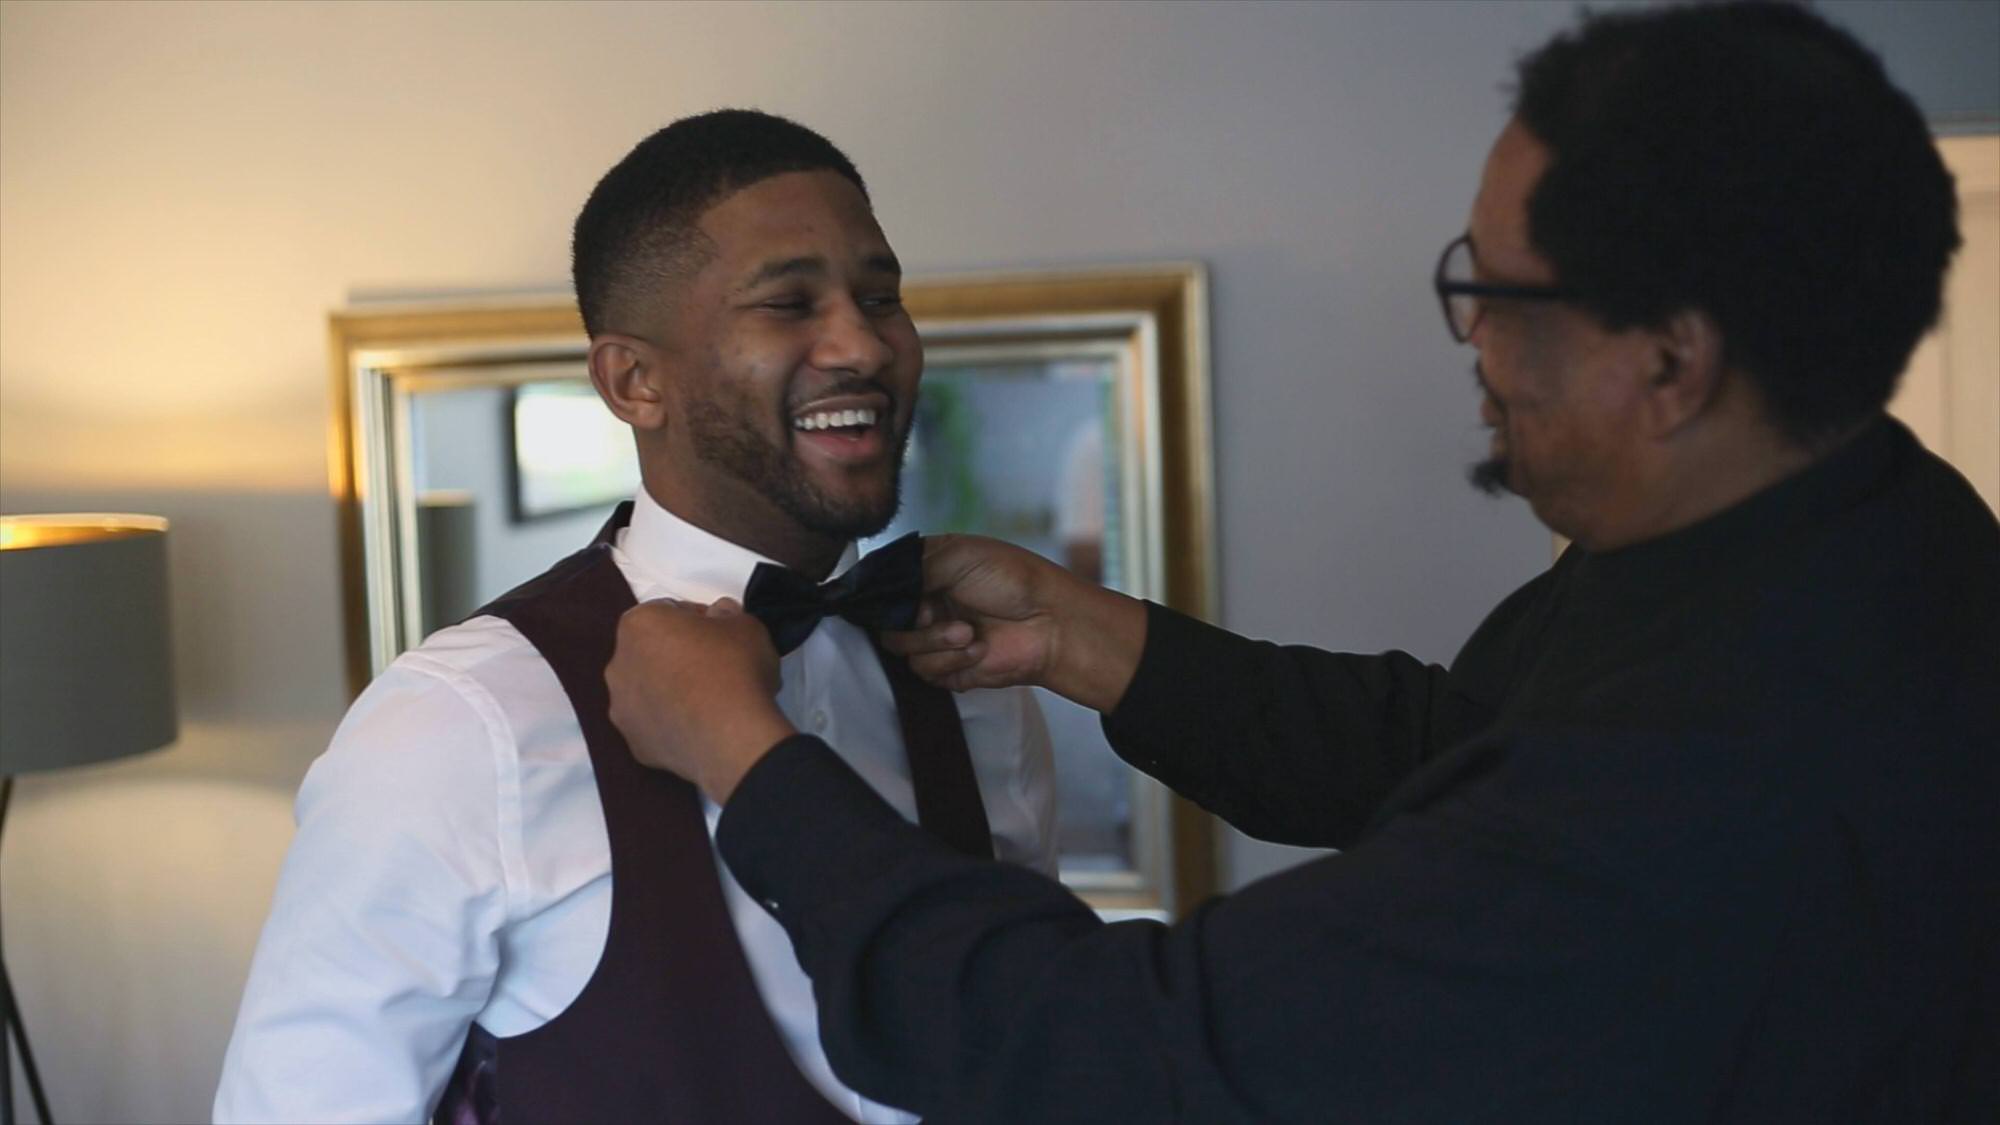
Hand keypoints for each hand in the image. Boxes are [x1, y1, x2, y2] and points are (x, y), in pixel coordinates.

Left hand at [606, 597, 797, 803]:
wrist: (733, 735)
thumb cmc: (734, 670)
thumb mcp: (745, 623)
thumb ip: (725, 614)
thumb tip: (720, 616)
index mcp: (639, 625)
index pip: (666, 611)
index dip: (695, 618)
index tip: (716, 631)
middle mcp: (619, 664)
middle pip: (650, 651)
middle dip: (676, 655)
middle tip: (713, 665)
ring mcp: (622, 708)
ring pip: (647, 691)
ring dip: (669, 690)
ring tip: (707, 700)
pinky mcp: (635, 742)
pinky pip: (653, 725)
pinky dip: (671, 723)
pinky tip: (699, 725)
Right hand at [879, 534, 1146, 712]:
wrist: (1051, 623)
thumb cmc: (1011, 580)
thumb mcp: (958, 556)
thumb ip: (909, 567)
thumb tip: (871, 582)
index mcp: (924, 571)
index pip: (879, 583)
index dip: (875, 592)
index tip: (881, 596)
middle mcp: (924, 603)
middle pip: (882, 620)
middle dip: (910, 619)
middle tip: (935, 611)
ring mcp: (934, 637)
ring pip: (899, 648)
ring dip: (934, 641)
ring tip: (969, 632)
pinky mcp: (947, 669)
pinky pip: (923, 671)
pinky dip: (950, 660)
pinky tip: (978, 649)